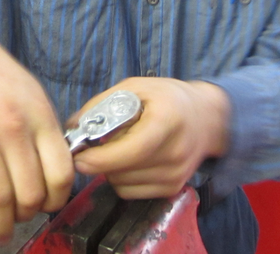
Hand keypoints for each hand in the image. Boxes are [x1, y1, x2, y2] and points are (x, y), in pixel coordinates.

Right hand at [0, 20, 73, 243]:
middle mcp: (14, 128)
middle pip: (31, 191)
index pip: (61, 172)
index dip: (58, 198)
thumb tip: (54, 170)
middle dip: (28, 215)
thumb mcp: (33, 94)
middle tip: (21, 219)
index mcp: (40, 116)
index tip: (50, 205)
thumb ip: (44, 130)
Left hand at [70, 77, 228, 198]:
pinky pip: (131, 193)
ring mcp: (176, 175)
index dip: (101, 158)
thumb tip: (72, 127)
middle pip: (122, 171)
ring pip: (122, 185)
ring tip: (118, 148)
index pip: (132, 151)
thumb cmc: (168, 98)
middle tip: (95, 144)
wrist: (207, 118)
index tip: (79, 156)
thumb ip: (102, 104)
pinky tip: (130, 160)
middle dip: (100, 160)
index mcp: (168, 121)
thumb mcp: (135, 87)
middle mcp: (176, 153)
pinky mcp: (173, 189)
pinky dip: (122, 179)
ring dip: (111, 170)